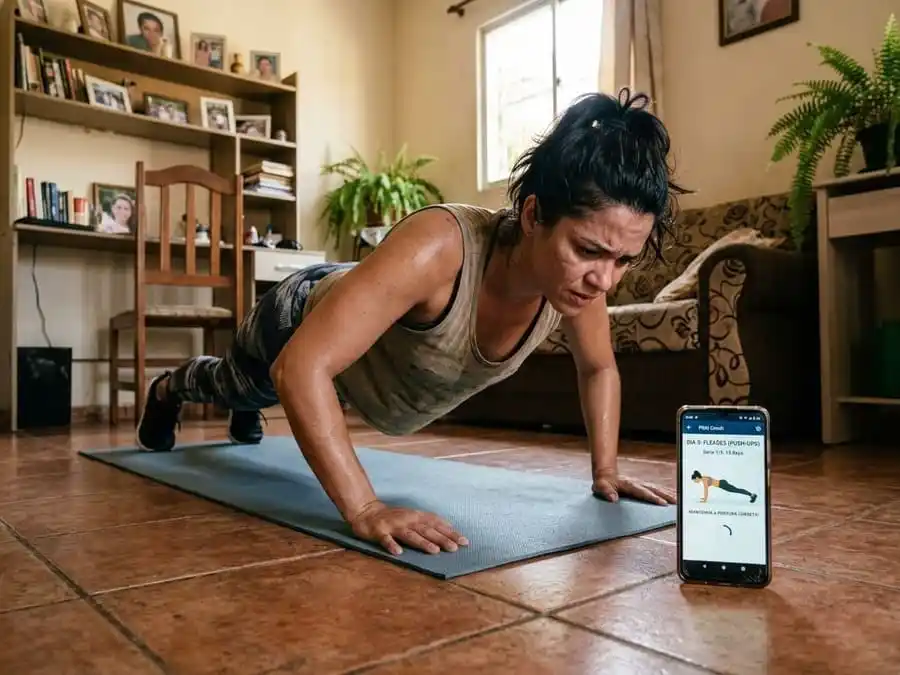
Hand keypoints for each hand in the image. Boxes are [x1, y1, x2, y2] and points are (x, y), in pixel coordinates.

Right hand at [349, 500, 468, 555]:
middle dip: (442, 538)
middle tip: (455, 548)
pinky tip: (398, 552)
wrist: (366, 512)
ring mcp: (393, 526)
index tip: (464, 542)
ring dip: (422, 542)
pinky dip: (392, 545)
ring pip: (410, 535)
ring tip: (434, 551)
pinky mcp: (379, 532)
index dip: (450, 532)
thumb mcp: (412, 517)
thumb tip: (449, 528)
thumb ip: (428, 523)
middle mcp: (407, 520)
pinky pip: (386, 540)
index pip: (437, 524)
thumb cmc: (393, 517)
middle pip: (427, 530)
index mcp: (416, 516)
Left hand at [593, 471, 675, 505]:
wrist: (605, 474)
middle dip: (665, 495)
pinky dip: (665, 492)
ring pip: (657, 488)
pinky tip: (672, 495)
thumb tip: (613, 499)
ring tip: (679, 499)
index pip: (642, 492)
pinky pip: (656, 489)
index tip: (662, 503)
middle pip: (654, 489)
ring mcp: (641, 483)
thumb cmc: (602, 483)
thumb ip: (605, 491)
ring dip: (667, 493)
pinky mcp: (643, 486)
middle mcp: (637, 483)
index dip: (652, 497)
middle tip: (676, 501)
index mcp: (629, 485)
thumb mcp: (599, 487)